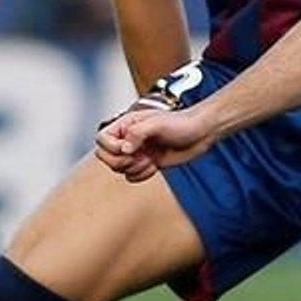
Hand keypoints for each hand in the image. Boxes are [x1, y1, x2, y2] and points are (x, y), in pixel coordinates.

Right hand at [94, 101, 216, 181]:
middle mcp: (128, 139)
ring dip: (136, 168)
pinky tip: (155, 164)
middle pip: (105, 157)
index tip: (128, 147)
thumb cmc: (181, 123)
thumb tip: (125, 147)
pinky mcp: (145, 164)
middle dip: (122, 161)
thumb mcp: (158, 123)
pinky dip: (143, 174)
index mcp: (126, 125)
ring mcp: (136, 152)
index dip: (111, 147)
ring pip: (119, 169)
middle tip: (138, 155)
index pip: (101, 139)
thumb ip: (137, 133)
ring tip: (151, 158)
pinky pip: (132, 177)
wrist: (199, 133)